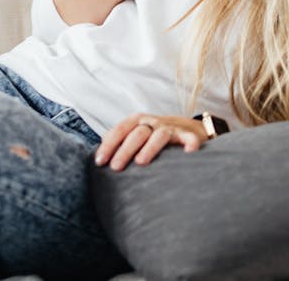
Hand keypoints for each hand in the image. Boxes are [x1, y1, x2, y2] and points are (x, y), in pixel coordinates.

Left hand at [94, 113, 210, 169]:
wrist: (188, 127)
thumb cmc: (155, 134)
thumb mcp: (136, 132)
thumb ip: (119, 139)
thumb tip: (99, 152)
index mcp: (137, 121)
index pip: (120, 130)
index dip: (109, 145)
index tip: (100, 161)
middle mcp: (152, 122)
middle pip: (137, 133)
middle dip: (125, 149)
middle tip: (115, 167)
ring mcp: (170, 128)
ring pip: (159, 135)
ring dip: (150, 147)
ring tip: (141, 162)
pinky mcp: (188, 135)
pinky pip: (189, 138)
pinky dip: (189, 143)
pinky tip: (188, 153)